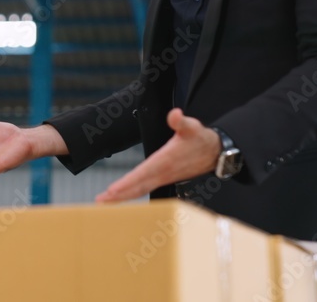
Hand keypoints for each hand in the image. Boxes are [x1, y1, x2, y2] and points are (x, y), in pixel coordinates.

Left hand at [95, 108, 220, 202]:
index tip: (113, 190)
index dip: (127, 182)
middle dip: (120, 195)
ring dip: (123, 196)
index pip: (142, 173)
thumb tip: (175, 114)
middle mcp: (163, 173)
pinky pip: (145, 188)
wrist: (215, 153)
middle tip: (101, 201)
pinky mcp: (164, 178)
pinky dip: (132, 193)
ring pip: (140, 189)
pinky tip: (122, 196)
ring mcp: (163, 178)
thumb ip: (181, 121)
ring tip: (105, 202)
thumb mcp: (192, 127)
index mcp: (166, 160)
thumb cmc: (201, 139)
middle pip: (138, 186)